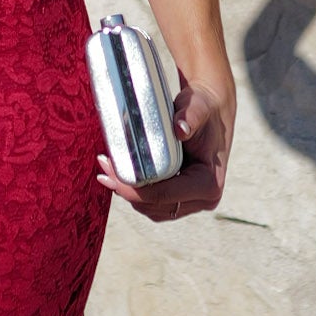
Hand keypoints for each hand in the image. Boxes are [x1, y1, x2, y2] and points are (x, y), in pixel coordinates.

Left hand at [98, 71, 232, 221]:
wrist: (211, 112)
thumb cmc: (204, 108)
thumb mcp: (199, 106)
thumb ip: (191, 115)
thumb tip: (180, 129)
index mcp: (210, 183)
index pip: (164, 195)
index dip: (134, 188)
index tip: (111, 171)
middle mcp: (204, 199)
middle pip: (154, 205)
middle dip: (126, 190)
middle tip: (104, 167)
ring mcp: (193, 203)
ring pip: (150, 208)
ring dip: (128, 193)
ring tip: (107, 170)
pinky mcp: (181, 200)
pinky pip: (153, 204)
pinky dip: (135, 193)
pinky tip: (120, 176)